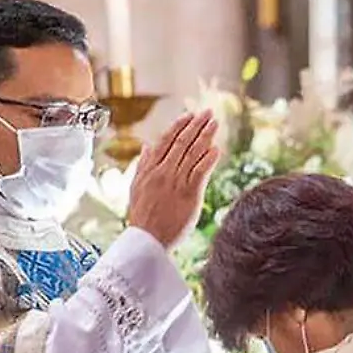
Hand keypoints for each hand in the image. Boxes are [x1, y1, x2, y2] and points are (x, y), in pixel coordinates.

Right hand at [127, 110, 220, 248]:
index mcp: (150, 169)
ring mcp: (176, 182)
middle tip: (208, 113)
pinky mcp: (189, 194)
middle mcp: (163, 172)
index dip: (178, 126)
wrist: (147, 240)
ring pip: (192, 153)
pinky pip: (200, 172)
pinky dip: (208, 159)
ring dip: (205, 136)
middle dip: (196, 125)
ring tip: (215, 123)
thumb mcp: (136, 188)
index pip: (165, 141)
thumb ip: (143, 165)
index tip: (189, 115)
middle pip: (182, 143)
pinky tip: (216, 149)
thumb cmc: (143, 217)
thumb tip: (147, 146)